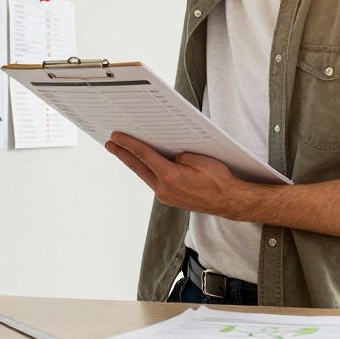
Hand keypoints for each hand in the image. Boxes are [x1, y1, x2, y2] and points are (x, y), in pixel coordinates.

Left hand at [105, 132, 266, 219]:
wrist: (229, 201)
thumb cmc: (218, 179)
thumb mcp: (198, 158)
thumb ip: (177, 156)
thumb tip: (167, 156)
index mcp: (170, 176)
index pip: (144, 155)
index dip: (128, 144)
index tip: (115, 137)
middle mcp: (164, 189)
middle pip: (138, 167)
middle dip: (123, 154)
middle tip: (110, 144)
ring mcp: (166, 196)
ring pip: (145, 175)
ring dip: (134, 163)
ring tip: (123, 152)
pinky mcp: (171, 199)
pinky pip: (155, 182)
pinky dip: (148, 172)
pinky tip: (145, 165)